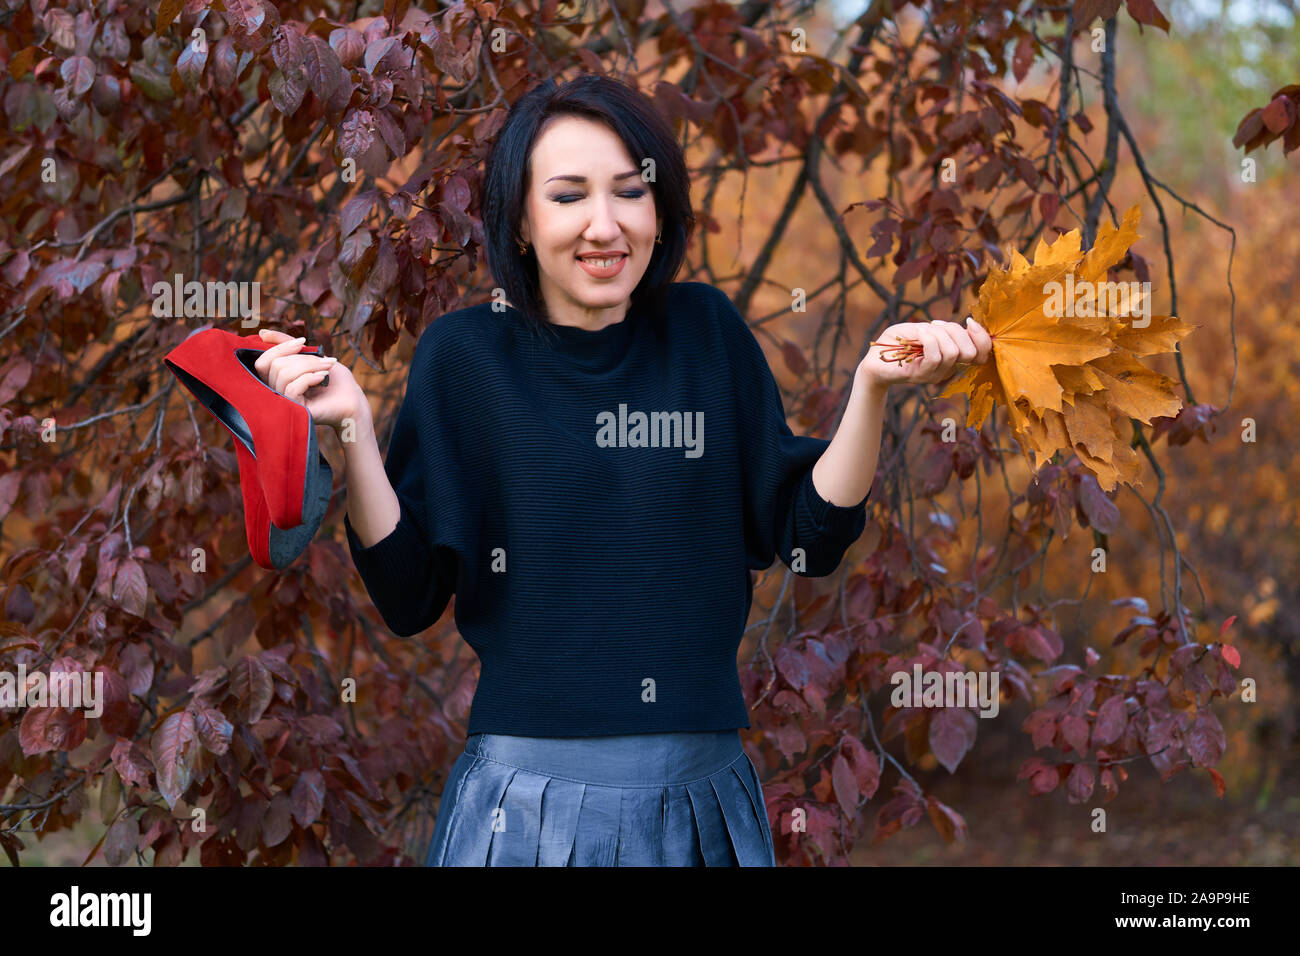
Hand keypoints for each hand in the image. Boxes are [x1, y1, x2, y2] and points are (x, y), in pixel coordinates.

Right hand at [253, 329, 368, 437]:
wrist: (353, 400)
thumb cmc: (334, 379)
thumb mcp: (310, 355)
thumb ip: (287, 344)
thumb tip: (262, 333)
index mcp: (277, 379)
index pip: (263, 361)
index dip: (280, 348)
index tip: (303, 341)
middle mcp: (276, 391)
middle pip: (275, 365)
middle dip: (303, 358)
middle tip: (326, 361)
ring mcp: (284, 402)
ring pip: (283, 374)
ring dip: (309, 366)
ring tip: (327, 368)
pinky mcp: (295, 409)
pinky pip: (291, 388)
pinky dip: (309, 378)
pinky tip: (322, 378)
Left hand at [858, 316, 992, 388]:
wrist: (875, 359)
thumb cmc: (898, 342)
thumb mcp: (926, 329)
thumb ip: (946, 330)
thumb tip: (969, 324)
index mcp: (953, 357)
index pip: (982, 353)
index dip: (982, 337)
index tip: (968, 322)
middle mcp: (948, 368)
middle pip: (970, 351)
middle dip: (955, 332)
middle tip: (935, 327)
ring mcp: (936, 374)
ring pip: (953, 352)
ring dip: (938, 335)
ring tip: (922, 332)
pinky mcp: (922, 375)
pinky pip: (936, 356)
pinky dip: (928, 340)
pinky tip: (918, 336)